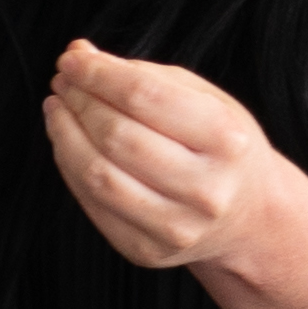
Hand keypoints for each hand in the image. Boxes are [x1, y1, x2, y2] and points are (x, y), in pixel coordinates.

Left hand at [42, 40, 294, 274]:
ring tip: (58, 107)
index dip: (97, 74)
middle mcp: (206, 189)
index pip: (144, 96)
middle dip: (79, 101)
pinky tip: (67, 142)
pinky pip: (92, 204)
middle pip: (116, 135)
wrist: (250, 217)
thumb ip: (143, 75)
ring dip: (64, 133)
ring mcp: (176, 228)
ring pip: (97, 175)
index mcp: (226, 140)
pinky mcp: (147, 252)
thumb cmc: (221, 147)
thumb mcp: (204, 99)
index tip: (70, 60)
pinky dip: (69, 166)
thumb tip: (79, 56)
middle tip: (64, 82)